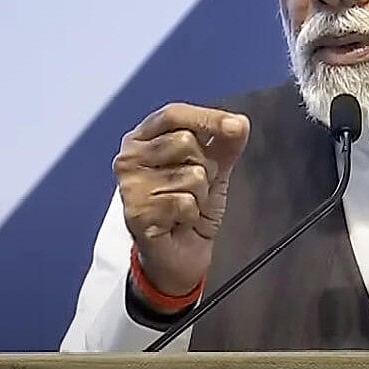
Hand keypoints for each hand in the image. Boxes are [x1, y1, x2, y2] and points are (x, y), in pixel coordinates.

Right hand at [113, 103, 249, 296]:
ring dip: (199, 194)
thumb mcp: (214, 169)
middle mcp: (129, 158)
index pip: (174, 114)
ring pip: (189, 173)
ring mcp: (130, 185)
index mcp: (143, 139)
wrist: (181, 254)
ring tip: (186, 206)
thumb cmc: (189, 207)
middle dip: (205, 167)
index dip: (207, 118)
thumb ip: (225, 143)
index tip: (236, 126)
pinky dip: (192, 214)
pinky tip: (179, 221)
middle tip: (194, 187)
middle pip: (185, 141)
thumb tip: (239, 123)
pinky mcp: (136, 212)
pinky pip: (185, 202)